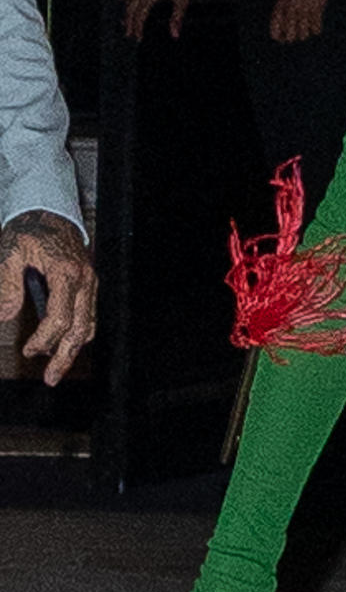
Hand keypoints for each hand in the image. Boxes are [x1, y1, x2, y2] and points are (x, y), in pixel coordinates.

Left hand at [0, 212, 96, 384]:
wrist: (50, 213)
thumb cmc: (30, 231)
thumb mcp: (10, 251)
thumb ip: (7, 283)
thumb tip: (3, 315)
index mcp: (66, 273)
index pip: (60, 317)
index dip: (44, 339)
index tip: (29, 350)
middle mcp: (84, 281)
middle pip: (80, 330)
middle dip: (65, 357)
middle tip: (50, 378)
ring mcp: (90, 285)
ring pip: (88, 326)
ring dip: (73, 350)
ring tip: (56, 367)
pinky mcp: (89, 287)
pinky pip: (89, 317)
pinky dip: (78, 335)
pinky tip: (63, 345)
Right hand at [119, 0, 195, 40]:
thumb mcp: (182, 0)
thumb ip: (176, 18)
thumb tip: (175, 36)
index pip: (140, 15)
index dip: (138, 27)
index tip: (138, 38)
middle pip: (132, 7)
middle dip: (130, 22)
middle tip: (129, 34)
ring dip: (127, 10)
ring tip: (125, 22)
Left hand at [269, 0, 332, 43]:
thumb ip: (281, 8)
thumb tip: (281, 26)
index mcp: (282, 4)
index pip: (277, 25)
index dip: (276, 35)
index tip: (278, 39)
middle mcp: (292, 9)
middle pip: (290, 35)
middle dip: (291, 37)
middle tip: (293, 36)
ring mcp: (305, 10)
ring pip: (304, 35)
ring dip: (304, 34)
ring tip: (304, 31)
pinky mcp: (317, 10)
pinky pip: (316, 29)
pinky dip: (315, 29)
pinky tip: (314, 26)